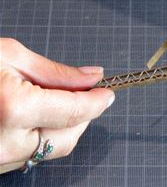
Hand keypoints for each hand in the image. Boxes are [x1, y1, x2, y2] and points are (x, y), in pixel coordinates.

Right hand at [0, 38, 114, 173]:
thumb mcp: (9, 56)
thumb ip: (57, 72)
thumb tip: (93, 76)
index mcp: (14, 108)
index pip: (76, 110)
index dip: (98, 100)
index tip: (108, 91)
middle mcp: (9, 141)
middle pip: (72, 134)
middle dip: (84, 113)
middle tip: (82, 91)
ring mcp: (0, 159)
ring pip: (56, 148)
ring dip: (66, 125)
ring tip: (52, 100)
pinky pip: (35, 154)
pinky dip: (46, 135)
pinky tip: (35, 116)